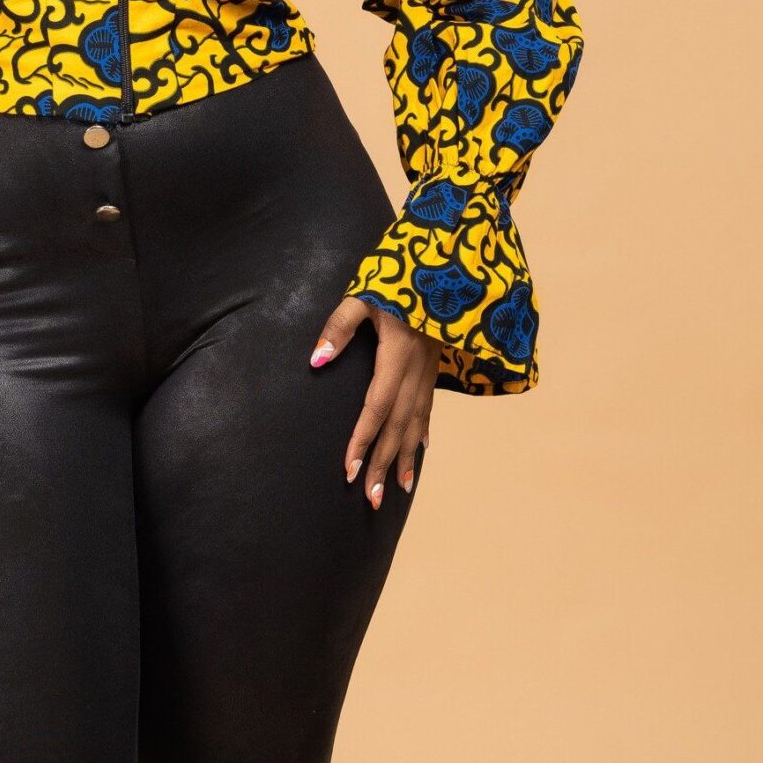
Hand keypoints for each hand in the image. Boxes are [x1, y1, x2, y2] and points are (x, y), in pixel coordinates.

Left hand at [309, 297, 437, 508]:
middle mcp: (417, 370)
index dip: (362, 441)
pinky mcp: (435, 367)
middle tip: (372, 499)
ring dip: (407, 458)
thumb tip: (316, 360)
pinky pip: (429, 407)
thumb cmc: (399, 278)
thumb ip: (339, 328)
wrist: (446, 263)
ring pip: (417, 422)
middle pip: (398, 426)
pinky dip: (423, 432)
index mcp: (397, 355)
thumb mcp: (363, 296)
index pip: (376, 408)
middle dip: (384, 464)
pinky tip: (422, 451)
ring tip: (398, 490)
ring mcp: (430, 370)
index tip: (348, 470)